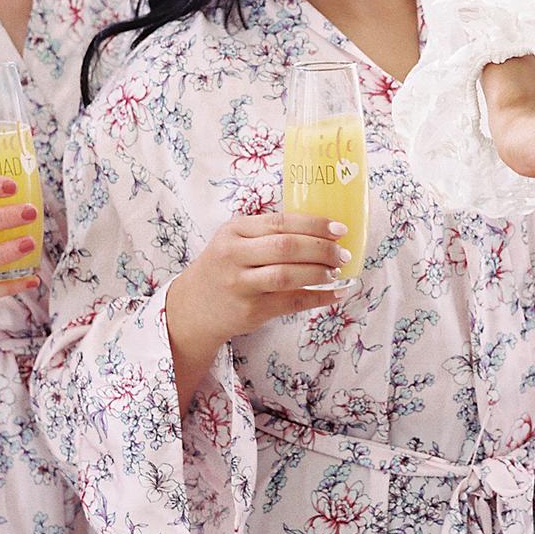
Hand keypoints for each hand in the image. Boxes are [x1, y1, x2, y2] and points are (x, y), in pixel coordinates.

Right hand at [169, 208, 351, 348]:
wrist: (192, 307)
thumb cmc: (224, 266)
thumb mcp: (236, 240)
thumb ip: (269, 232)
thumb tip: (324, 229)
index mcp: (234, 230)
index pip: (281, 222)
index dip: (315, 225)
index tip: (340, 229)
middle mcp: (233, 255)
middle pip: (286, 247)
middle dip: (321, 249)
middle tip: (342, 254)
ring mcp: (240, 285)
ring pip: (287, 276)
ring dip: (319, 273)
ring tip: (336, 272)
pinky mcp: (250, 311)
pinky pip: (291, 302)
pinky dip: (318, 298)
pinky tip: (335, 294)